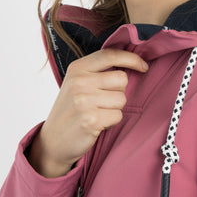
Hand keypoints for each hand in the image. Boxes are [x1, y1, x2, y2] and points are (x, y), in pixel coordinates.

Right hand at [28, 48, 148, 177]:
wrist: (53, 140)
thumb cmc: (70, 110)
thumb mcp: (76, 83)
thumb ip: (98, 71)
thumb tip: (131, 62)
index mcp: (76, 68)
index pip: (110, 55)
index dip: (132, 59)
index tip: (143, 66)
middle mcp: (79, 82)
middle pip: (122, 79)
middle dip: (118, 91)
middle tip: (102, 101)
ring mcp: (84, 101)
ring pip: (122, 99)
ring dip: (115, 108)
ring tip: (98, 112)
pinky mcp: (91, 120)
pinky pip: (118, 116)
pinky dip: (111, 121)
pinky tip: (97, 123)